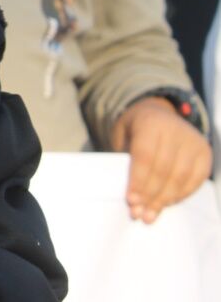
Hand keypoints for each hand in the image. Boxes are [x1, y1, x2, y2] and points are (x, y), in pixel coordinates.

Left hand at [110, 96, 212, 222]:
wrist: (157, 113)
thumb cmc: (135, 130)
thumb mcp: (123, 136)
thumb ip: (125, 160)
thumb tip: (133, 198)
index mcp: (150, 123)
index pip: (145, 156)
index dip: (139, 181)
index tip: (131, 201)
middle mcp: (175, 130)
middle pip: (164, 170)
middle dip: (151, 195)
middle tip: (140, 214)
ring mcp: (193, 141)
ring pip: (181, 177)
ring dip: (165, 200)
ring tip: (151, 214)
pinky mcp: (205, 152)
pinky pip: (195, 179)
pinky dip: (181, 195)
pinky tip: (167, 204)